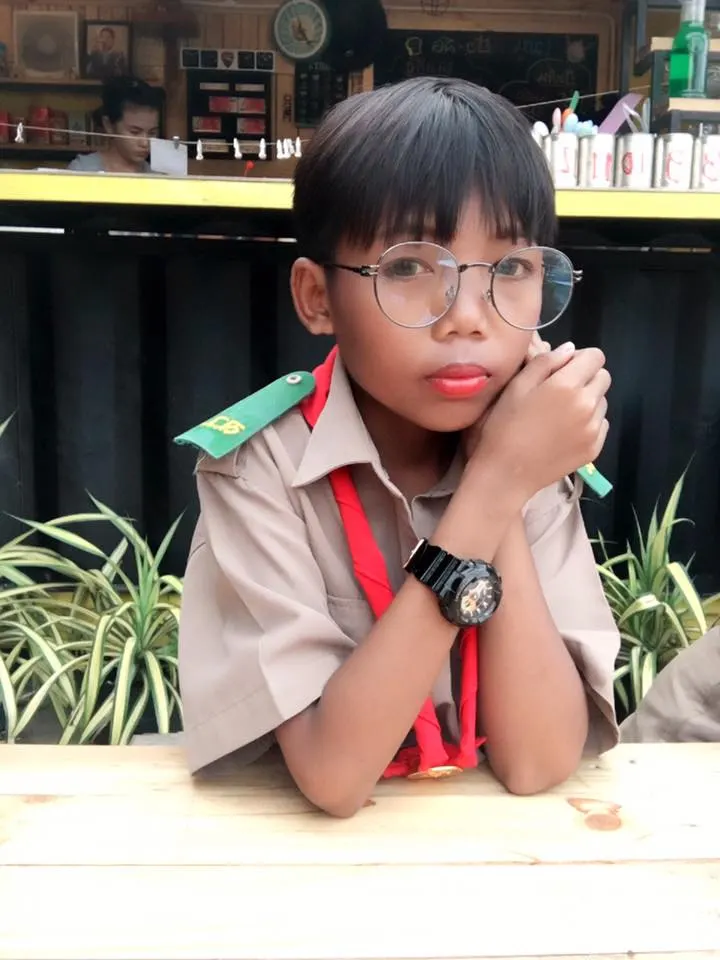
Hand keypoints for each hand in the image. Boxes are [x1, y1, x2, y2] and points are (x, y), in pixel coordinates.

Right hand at [465, 342, 609, 501]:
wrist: (506, 474)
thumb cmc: (504, 427)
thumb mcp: (516, 387)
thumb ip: (545, 362)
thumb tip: (569, 350)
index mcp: (568, 385)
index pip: (596, 356)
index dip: (579, 359)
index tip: (561, 370)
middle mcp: (588, 404)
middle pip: (603, 377)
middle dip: (586, 378)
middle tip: (560, 392)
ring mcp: (594, 429)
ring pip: (602, 401)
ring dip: (587, 401)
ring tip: (560, 415)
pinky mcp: (595, 448)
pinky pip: (601, 424)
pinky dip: (588, 423)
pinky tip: (564, 432)